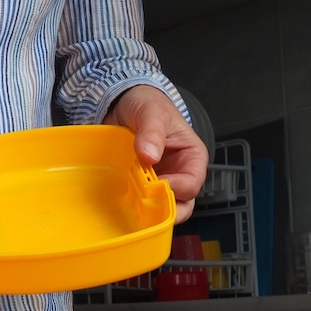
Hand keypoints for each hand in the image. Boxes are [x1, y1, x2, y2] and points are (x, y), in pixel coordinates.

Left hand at [103, 85, 208, 222]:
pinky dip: (131, 204)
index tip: (155, 186)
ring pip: (160, 207)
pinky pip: (138, 201)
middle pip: (181, 205)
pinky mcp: (138, 183)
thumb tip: (149, 156)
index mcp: (191, 157)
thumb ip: (152, 132)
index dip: (176, 189)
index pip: (191, 183)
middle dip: (165, 210)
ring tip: (130, 203)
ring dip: (146, 209)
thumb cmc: (147, 103)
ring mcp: (158, 180)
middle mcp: (178, 173)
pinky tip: (119, 200)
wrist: (121, 100)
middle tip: (144, 206)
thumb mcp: (152, 112)